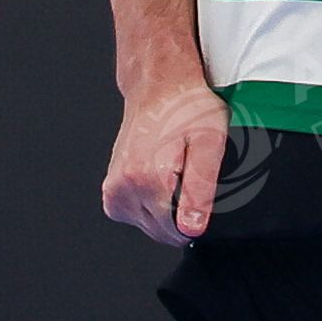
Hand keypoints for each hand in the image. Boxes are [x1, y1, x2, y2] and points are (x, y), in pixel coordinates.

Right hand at [102, 77, 232, 245]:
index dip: (198, 216)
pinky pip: (135, 217)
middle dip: (182, 215)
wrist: (160, 87)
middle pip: (163, 233)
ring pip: (150, 227)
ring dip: (166, 212)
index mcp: (147, 178)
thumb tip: (191, 229)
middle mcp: (124, 187)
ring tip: (174, 174)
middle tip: (189, 175)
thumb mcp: (210, 144)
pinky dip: (151, 208)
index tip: (201, 188)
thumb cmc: (186, 109)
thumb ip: (201, 190)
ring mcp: (114, 189)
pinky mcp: (111, 191)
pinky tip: (160, 182)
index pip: (178, 231)